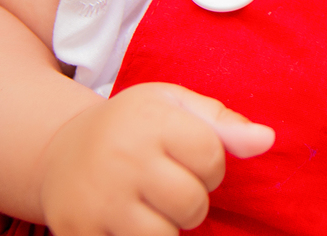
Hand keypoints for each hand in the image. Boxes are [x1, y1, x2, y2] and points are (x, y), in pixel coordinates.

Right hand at [38, 82, 274, 235]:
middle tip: (172, 185)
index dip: (212, 164)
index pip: (211, 156)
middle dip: (193, 199)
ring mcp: (98, 200)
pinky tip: (129, 221)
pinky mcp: (79, 232)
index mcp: (150, 121)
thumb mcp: (174, 105)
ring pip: (165, 234)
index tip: (193, 158)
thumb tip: (267, 140)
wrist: (59, 151)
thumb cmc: (131, 125)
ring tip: (152, 205)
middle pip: (192, 202)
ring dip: (168, 225)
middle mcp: (122, 159)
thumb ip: (223, 123)